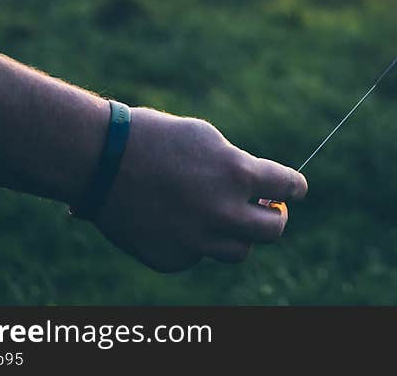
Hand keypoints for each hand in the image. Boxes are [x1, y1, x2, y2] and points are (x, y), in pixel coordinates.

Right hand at [91, 107, 307, 271]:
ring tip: (219, 216)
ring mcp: (196, 241)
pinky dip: (193, 242)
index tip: (297, 190)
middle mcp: (222, 211)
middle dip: (274, 219)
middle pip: (273, 231)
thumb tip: (261, 190)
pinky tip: (172, 220)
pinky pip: (197, 256)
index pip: (287, 187)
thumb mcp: (206, 138)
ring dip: (236, 235)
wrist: (100, 161)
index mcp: (237, 173)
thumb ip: (238, 166)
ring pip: (238, 251)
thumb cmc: (156, 138)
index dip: (295, 188)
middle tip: (268, 212)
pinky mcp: (172, 259)